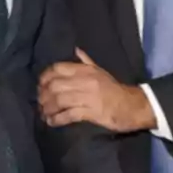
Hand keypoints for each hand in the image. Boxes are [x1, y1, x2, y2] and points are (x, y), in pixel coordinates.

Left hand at [38, 49, 154, 131]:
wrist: (132, 105)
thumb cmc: (114, 89)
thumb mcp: (100, 71)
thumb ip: (86, 61)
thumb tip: (76, 50)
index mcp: (86, 70)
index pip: (58, 68)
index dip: (45, 77)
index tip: (40, 86)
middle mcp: (85, 81)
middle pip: (55, 85)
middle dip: (44, 95)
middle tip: (40, 102)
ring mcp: (88, 97)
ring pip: (59, 100)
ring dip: (48, 108)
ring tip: (44, 113)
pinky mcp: (91, 112)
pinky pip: (68, 115)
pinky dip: (57, 119)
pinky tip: (52, 122)